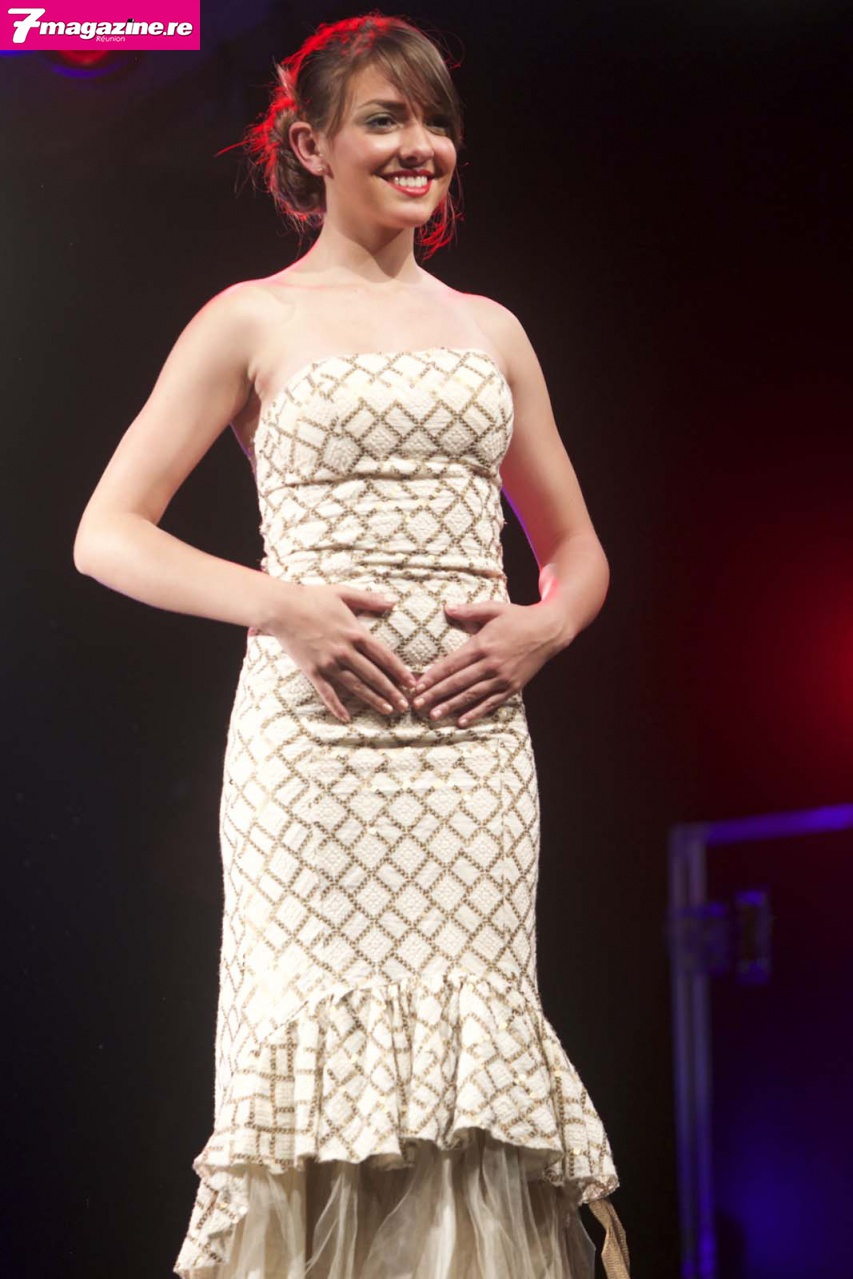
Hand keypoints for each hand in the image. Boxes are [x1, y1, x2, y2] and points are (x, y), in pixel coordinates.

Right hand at [266, 583, 416, 721]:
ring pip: (355, 686)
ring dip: (373, 700)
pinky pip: (327, 693)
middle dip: (391, 691)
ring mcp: (328, 663)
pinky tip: (346, 718)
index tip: (411, 683)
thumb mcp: (343, 593)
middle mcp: (345, 651)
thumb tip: (393, 601)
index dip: (399, 671)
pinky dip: (336, 706)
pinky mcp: (312, 671)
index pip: (384, 656)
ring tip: (387, 711)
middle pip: (373, 675)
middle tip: (405, 705)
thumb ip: (369, 599)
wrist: (280, 608)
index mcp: (355, 632)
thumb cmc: (312, 597)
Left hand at [411, 599, 561, 726]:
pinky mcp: (512, 687)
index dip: (433, 676)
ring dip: (451, 706)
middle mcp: (491, 664)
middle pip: (458, 683)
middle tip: (417, 704)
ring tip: (433, 715)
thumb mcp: (494, 608)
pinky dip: (476, 713)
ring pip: (472, 695)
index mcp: (482, 644)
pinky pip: (491, 703)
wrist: (549, 630)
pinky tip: (462, 721)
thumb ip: (469, 610)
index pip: (452, 664)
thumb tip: (446, 607)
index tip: (417, 685)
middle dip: (435, 694)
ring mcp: (502, 678)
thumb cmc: (519, 618)